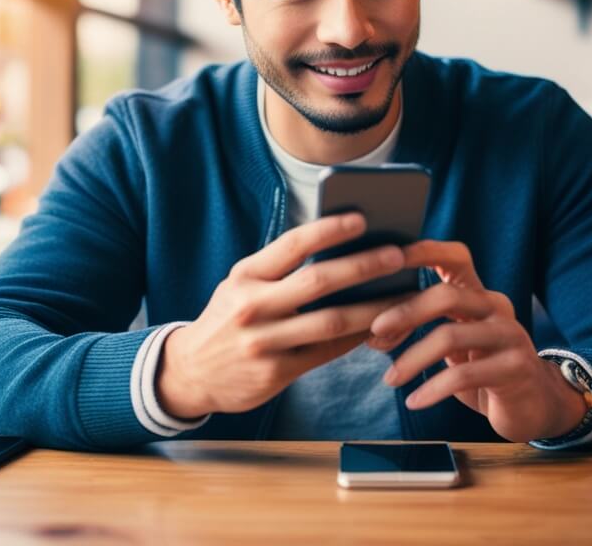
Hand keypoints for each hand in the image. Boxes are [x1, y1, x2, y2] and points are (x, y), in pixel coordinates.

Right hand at [156, 213, 418, 419]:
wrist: (190, 372)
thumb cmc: (228, 319)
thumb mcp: (240, 285)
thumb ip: (278, 270)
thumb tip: (339, 250)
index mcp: (245, 276)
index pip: (292, 245)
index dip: (329, 230)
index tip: (362, 219)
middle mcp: (252, 306)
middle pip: (318, 281)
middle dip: (363, 266)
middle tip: (397, 256)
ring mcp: (263, 342)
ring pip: (331, 321)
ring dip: (372, 306)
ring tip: (401, 294)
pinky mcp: (275, 373)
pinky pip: (326, 352)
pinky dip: (356, 338)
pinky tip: (379, 326)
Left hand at [366, 241, 586, 442]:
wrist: (535, 405)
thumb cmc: (484, 371)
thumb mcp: (455, 344)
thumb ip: (426, 328)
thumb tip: (371, 327)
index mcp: (479, 295)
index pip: (455, 257)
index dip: (422, 252)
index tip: (386, 259)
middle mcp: (497, 307)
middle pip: (447, 295)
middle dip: (405, 312)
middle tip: (374, 333)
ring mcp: (510, 336)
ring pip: (451, 336)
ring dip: (413, 358)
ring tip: (390, 379)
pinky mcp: (515, 368)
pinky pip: (464, 374)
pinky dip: (432, 389)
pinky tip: (415, 402)